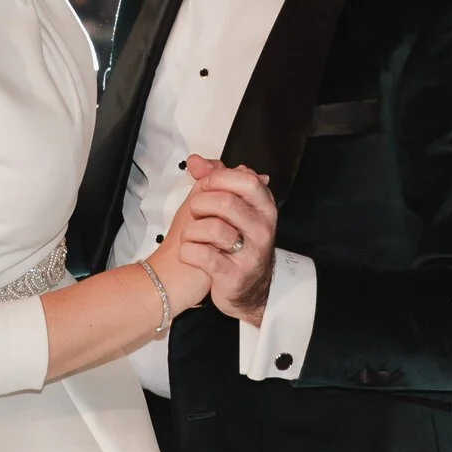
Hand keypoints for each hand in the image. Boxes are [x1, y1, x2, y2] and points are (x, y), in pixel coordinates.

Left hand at [169, 155, 277, 325]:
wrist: (247, 290)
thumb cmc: (236, 242)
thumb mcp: (232, 207)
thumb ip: (216, 179)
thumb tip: (196, 161)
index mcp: (264, 208)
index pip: (246, 180)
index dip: (217, 178)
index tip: (204, 184)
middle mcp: (262, 230)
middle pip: (226, 202)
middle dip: (200, 204)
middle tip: (195, 212)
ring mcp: (250, 254)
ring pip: (213, 229)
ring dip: (191, 230)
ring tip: (192, 235)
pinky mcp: (233, 276)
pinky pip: (202, 255)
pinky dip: (187, 251)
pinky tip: (190, 252)